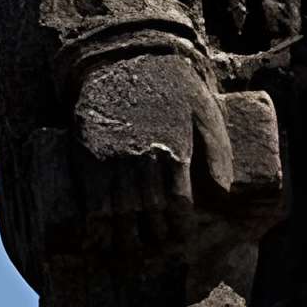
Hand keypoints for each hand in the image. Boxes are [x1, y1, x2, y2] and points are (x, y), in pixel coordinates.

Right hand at [32, 52, 286, 268]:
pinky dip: (93, 225)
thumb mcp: (207, 112)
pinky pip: (87, 199)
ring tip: (127, 253)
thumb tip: (221, 194)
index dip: (178, 231)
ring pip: (115, 214)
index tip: (178, 240)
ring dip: (121, 239)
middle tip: (154, 253)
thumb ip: (218, 153)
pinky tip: (99, 238)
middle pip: (146, 216)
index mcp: (174, 152)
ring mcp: (110, 157)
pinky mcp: (85, 153)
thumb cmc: (175, 86)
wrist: (127, 53)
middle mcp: (141, 159)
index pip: (177, 208)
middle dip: (151, 241)